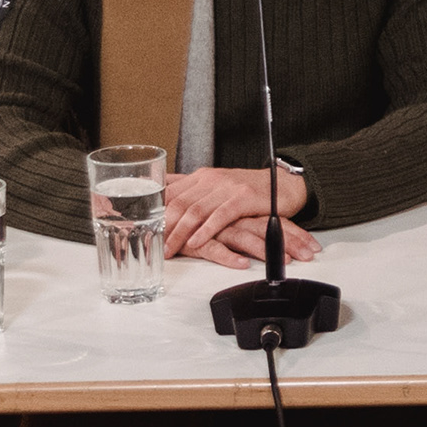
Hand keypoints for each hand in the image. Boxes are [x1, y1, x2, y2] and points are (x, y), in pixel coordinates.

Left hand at [165, 163, 301, 255]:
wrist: (283, 183)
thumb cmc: (250, 190)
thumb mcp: (217, 188)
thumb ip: (194, 194)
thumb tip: (166, 199)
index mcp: (201, 177)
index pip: (170, 193)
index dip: (154, 214)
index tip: (143, 232)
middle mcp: (211, 180)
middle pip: (178, 203)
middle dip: (162, 227)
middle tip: (152, 246)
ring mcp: (227, 187)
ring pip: (195, 210)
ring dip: (180, 233)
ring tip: (170, 249)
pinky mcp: (243, 198)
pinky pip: (220, 215)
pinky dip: (206, 230)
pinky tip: (196, 242)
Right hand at [186, 209, 321, 269]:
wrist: (159, 210)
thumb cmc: (195, 218)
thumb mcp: (225, 221)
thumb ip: (243, 228)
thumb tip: (265, 239)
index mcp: (240, 211)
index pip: (273, 220)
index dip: (295, 233)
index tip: (312, 245)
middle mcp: (231, 217)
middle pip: (266, 228)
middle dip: (290, 242)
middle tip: (308, 254)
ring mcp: (215, 228)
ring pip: (244, 237)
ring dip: (265, 250)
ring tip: (284, 261)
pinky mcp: (196, 240)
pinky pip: (214, 248)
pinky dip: (228, 256)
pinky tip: (242, 264)